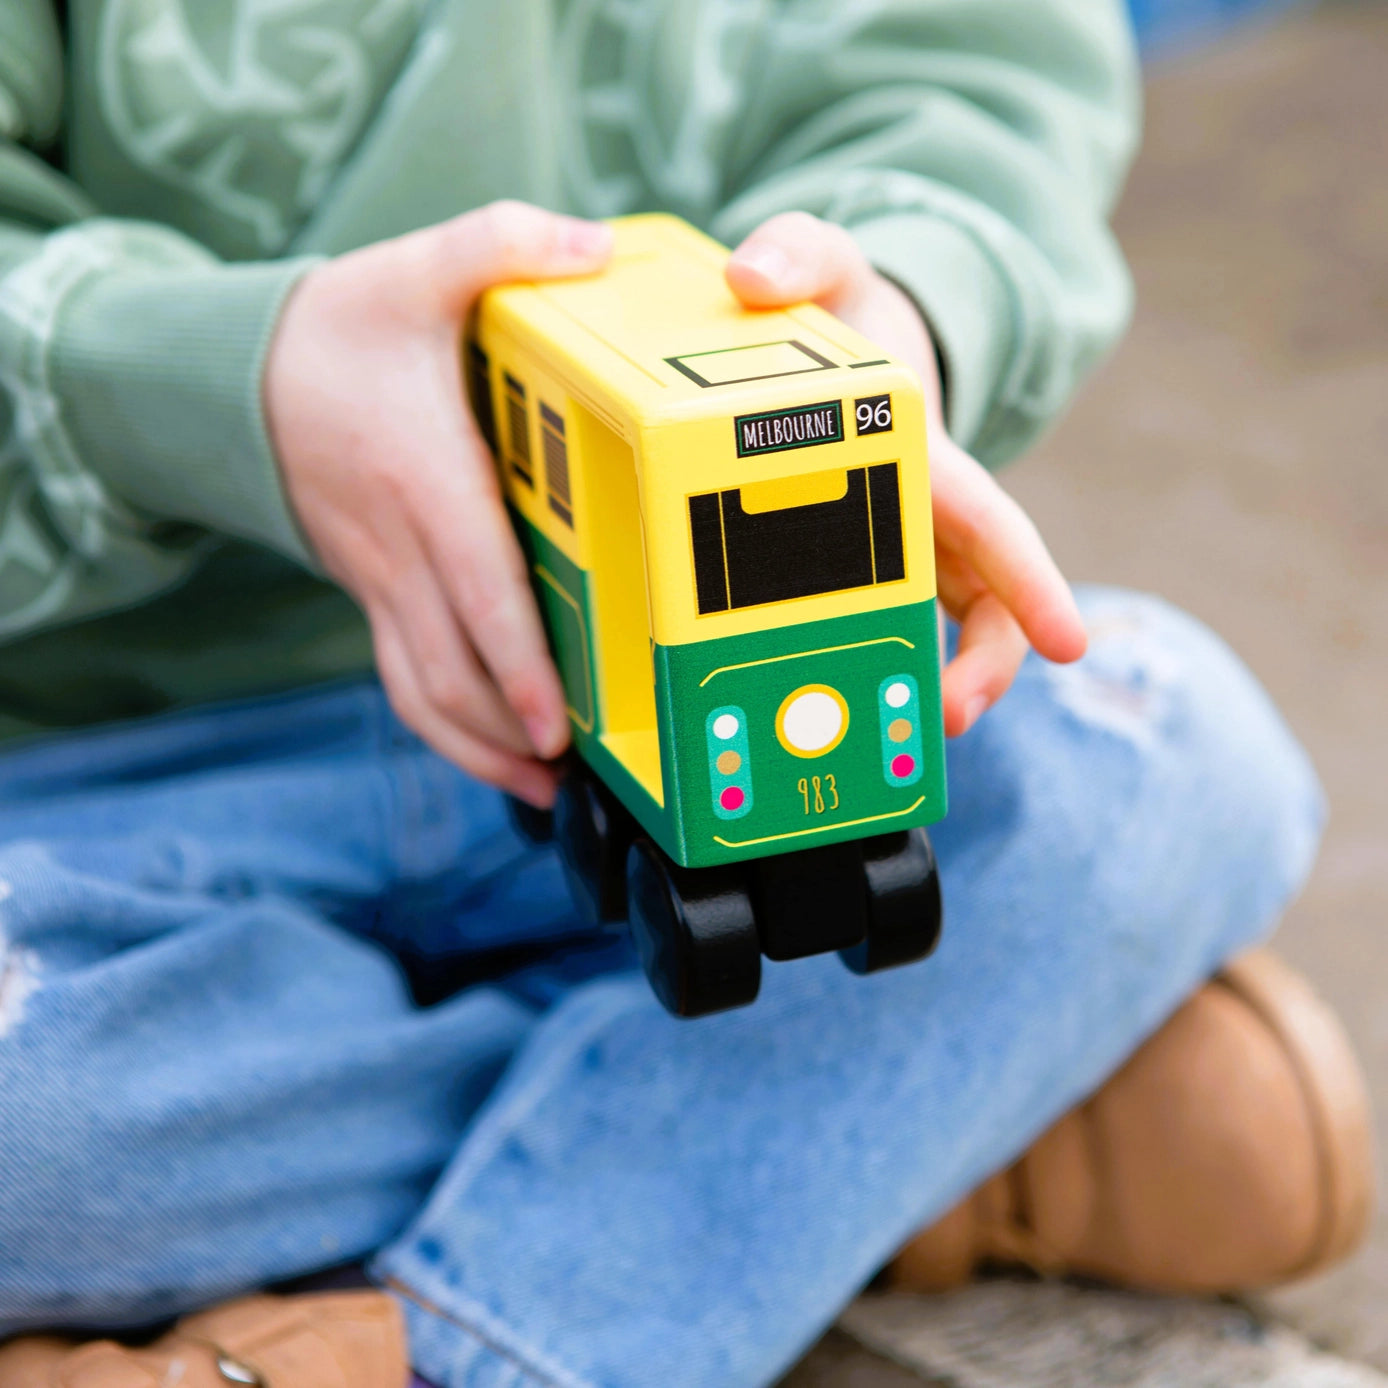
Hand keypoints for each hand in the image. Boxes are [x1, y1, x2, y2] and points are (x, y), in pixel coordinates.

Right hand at [265, 201, 613, 805]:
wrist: (239, 375)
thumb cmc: (339, 331)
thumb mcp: (419, 269)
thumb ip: (503, 245)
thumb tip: (595, 247)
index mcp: (426, 483)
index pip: (478, 590)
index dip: (515, 664)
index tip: (551, 725)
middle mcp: (400, 549)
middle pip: (450, 666)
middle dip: (504, 734)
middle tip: (571, 777)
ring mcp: (380, 581)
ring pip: (420, 690)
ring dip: (475, 749)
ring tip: (538, 791)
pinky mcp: (375, 593)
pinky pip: (406, 676)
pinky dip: (448, 725)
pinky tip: (492, 747)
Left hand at [725, 212, 1086, 736]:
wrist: (849, 339)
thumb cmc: (851, 309)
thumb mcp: (829, 264)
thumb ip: (800, 250)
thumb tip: (755, 277)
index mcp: (928, 455)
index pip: (995, 526)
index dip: (1033, 585)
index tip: (1070, 640)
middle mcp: (928, 513)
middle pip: (983, 603)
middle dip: (983, 665)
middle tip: (955, 716)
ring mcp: (902, 547)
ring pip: (939, 629)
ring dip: (926, 683)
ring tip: (888, 736)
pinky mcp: (864, 566)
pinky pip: (879, 625)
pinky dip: (869, 665)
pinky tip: (826, 701)